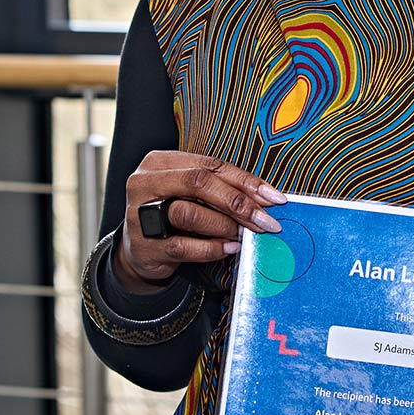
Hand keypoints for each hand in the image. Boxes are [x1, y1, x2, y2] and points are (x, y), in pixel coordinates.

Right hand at [115, 151, 285, 291]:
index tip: (274, 198)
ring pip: (190, 213)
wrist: (139, 251)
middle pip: (199, 183)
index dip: (245, 181)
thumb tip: (266, 200)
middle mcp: (146, 182)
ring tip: (244, 234)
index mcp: (161, 162)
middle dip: (238, 202)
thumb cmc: (172, 217)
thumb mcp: (191, 196)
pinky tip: (228, 249)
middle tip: (265, 220)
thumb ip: (220, 191)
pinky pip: (183, 246)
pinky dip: (211, 248)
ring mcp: (140, 214)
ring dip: (224, 225)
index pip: (210, 165)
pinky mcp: (143, 245)